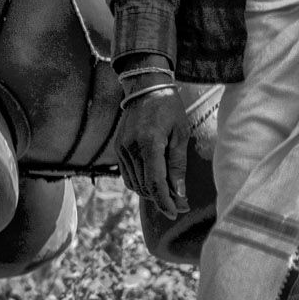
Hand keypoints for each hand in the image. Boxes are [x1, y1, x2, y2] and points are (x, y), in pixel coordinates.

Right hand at [115, 88, 190, 218]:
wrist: (145, 88)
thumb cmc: (169, 108)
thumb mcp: (181, 134)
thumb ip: (178, 164)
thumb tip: (179, 193)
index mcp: (149, 143)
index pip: (155, 183)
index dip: (166, 201)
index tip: (176, 211)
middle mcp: (131, 148)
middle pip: (145, 186)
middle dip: (162, 199)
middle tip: (180, 203)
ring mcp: (121, 149)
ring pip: (135, 184)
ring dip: (151, 193)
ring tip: (169, 194)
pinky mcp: (117, 148)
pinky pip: (127, 175)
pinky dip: (140, 183)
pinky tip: (153, 182)